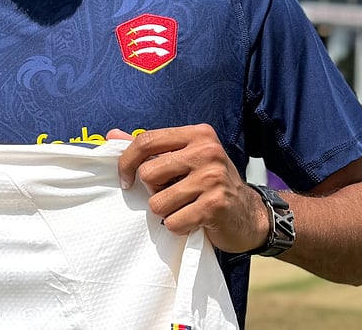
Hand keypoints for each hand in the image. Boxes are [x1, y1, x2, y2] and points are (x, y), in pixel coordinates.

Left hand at [115, 124, 267, 253]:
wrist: (249, 215)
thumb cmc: (209, 184)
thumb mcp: (184, 158)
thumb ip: (149, 148)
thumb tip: (111, 136)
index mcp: (197, 134)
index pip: (146, 141)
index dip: (126, 162)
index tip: (125, 180)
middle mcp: (207, 151)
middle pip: (148, 173)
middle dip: (153, 190)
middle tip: (173, 194)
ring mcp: (213, 178)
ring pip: (157, 201)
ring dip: (166, 211)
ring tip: (186, 207)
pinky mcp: (215, 205)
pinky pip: (173, 221)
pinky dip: (178, 226)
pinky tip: (195, 220)